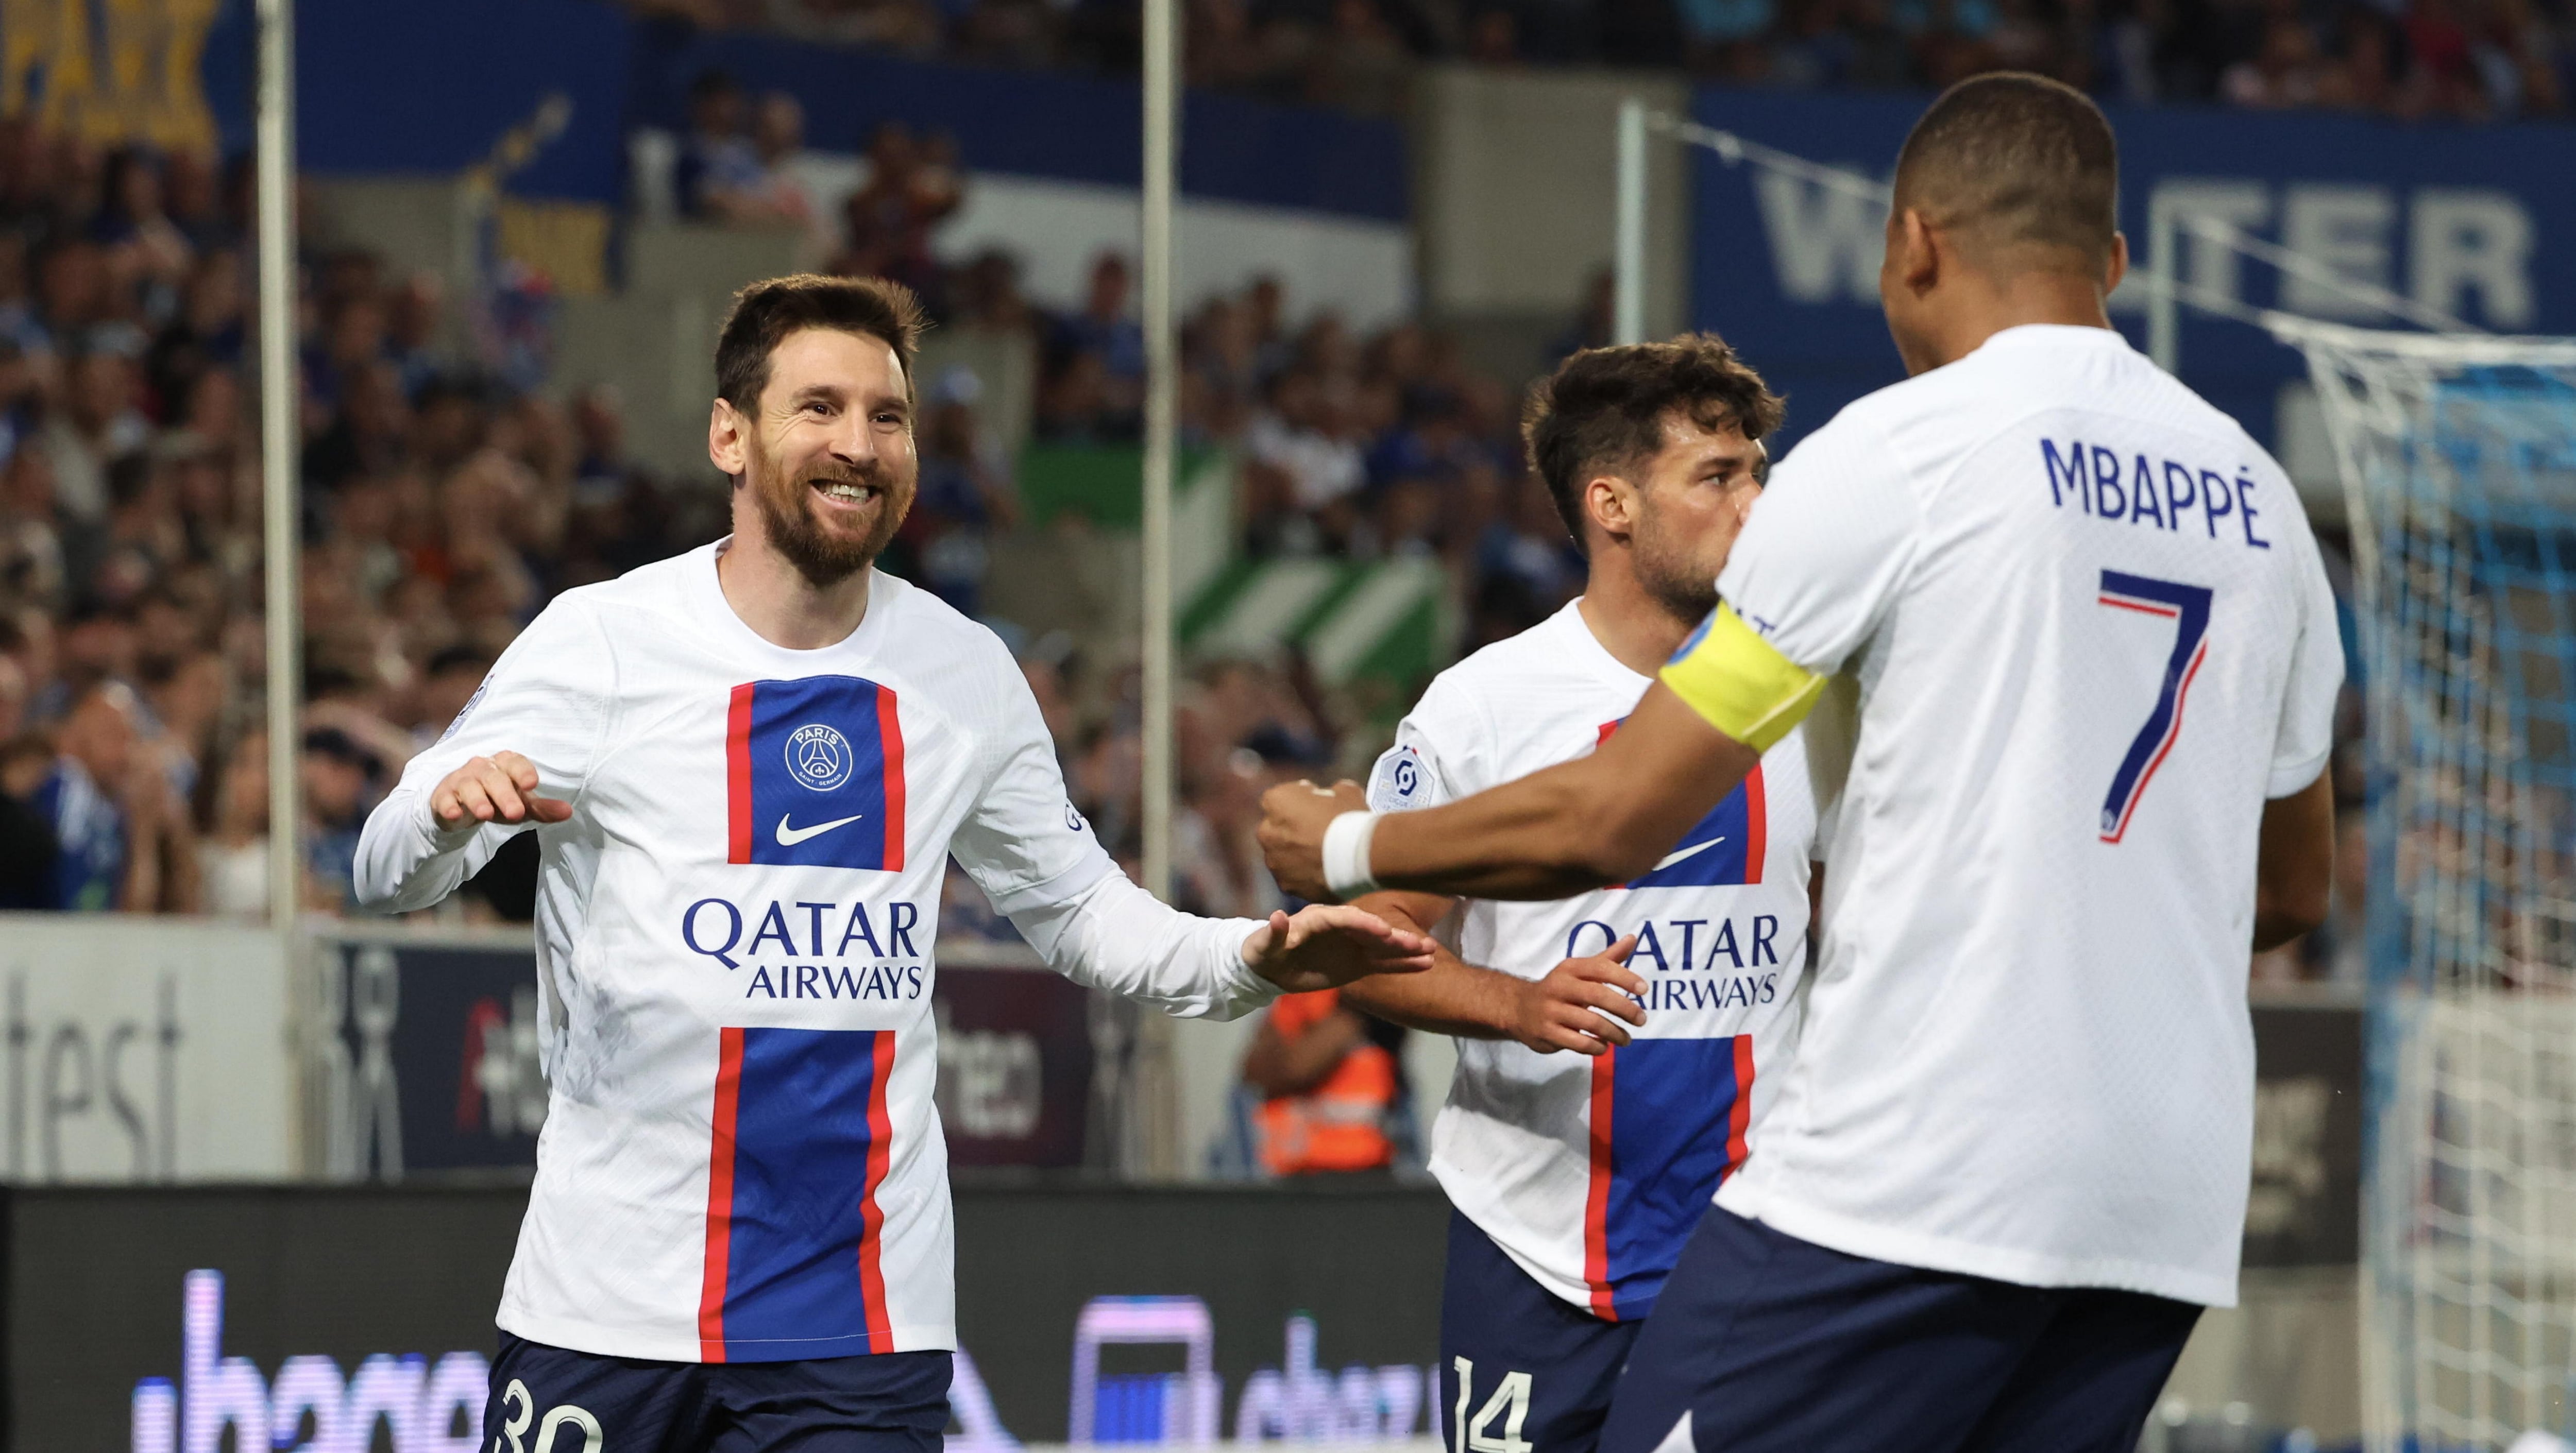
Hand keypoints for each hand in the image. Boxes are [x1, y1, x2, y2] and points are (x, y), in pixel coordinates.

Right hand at [429, 751, 571, 831]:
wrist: (460, 807)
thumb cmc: (496, 800)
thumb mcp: (520, 805)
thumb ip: (542, 808)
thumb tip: (568, 811)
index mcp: (504, 764)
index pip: (515, 762)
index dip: (523, 771)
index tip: (531, 784)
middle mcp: (482, 767)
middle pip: (493, 777)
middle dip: (504, 794)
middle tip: (516, 813)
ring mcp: (460, 780)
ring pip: (469, 785)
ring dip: (477, 800)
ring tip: (486, 814)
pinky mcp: (442, 796)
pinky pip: (444, 798)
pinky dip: (448, 806)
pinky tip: (454, 814)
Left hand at [1242, 903, 1436, 993]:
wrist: (1270, 966)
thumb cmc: (1263, 950)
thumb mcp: (1263, 944)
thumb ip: (1273, 933)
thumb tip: (1277, 916)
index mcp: (1319, 918)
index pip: (1345, 918)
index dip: (1364, 924)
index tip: (1383, 931)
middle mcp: (1341, 928)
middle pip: (1370, 930)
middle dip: (1393, 936)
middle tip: (1417, 942)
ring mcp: (1352, 945)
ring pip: (1383, 946)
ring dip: (1406, 948)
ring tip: (1431, 950)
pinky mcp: (1358, 962)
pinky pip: (1384, 963)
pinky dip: (1404, 963)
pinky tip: (1427, 963)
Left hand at [1257, 778, 1368, 901]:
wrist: (1357, 857)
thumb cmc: (1349, 818)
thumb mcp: (1346, 791)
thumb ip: (1332, 792)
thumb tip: (1335, 795)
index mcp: (1276, 801)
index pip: (1280, 798)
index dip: (1299, 800)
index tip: (1317, 804)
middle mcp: (1267, 832)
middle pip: (1276, 828)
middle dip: (1293, 829)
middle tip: (1318, 831)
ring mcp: (1274, 861)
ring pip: (1283, 855)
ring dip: (1297, 853)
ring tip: (1323, 855)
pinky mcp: (1286, 885)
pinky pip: (1293, 877)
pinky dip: (1304, 875)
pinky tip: (1324, 872)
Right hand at [1510, 935, 1646, 1055]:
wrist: (1519, 1008)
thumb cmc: (1560, 988)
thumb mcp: (1580, 970)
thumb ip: (1607, 958)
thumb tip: (1632, 938)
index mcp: (1570, 968)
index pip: (1601, 968)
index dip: (1624, 977)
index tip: (1644, 990)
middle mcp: (1559, 986)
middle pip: (1598, 995)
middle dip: (1624, 1008)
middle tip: (1642, 1019)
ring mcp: (1551, 1011)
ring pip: (1590, 1022)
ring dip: (1614, 1032)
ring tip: (1626, 1039)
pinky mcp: (1547, 1033)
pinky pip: (1578, 1042)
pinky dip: (1596, 1046)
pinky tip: (1604, 1046)